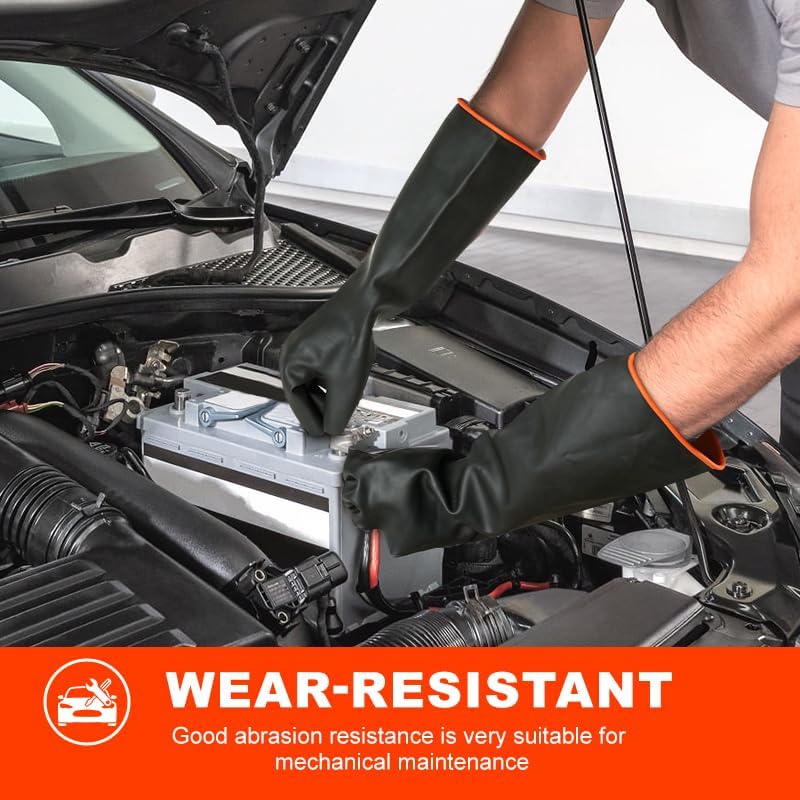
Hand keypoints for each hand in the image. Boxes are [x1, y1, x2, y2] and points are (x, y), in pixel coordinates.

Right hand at [280, 285, 375, 436]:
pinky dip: (331, 381)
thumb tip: (331, 430)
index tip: (322, 436)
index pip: (297, 404)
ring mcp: (304, 346)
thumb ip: (336, 414)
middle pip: (303, 393)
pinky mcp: (319, 341)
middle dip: (321, 408)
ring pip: (313, 382)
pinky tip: (344, 386)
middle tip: (333, 425)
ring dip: (327, 395)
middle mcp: (292, 354)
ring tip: (341, 407)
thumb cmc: (350, 336)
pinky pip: (321, 369)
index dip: (313, 422)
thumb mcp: (345, 387)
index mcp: (290, 365)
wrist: (364, 305)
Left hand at [342, 447, 477, 555]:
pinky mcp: (390, 540)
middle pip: (349, 493)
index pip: (348, 467)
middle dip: (360, 489)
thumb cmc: (442, 472)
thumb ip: (385, 460)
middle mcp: (366, 496)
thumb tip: (377, 462)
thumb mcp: (406, 453)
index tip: (361, 468)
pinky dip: (393, 528)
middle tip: (375, 487)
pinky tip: (405, 518)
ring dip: (369, 510)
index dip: (357, 467)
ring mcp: (376, 520)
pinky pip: (385, 534)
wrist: (461, 499)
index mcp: (368, 470)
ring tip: (388, 503)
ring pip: (361, 517)